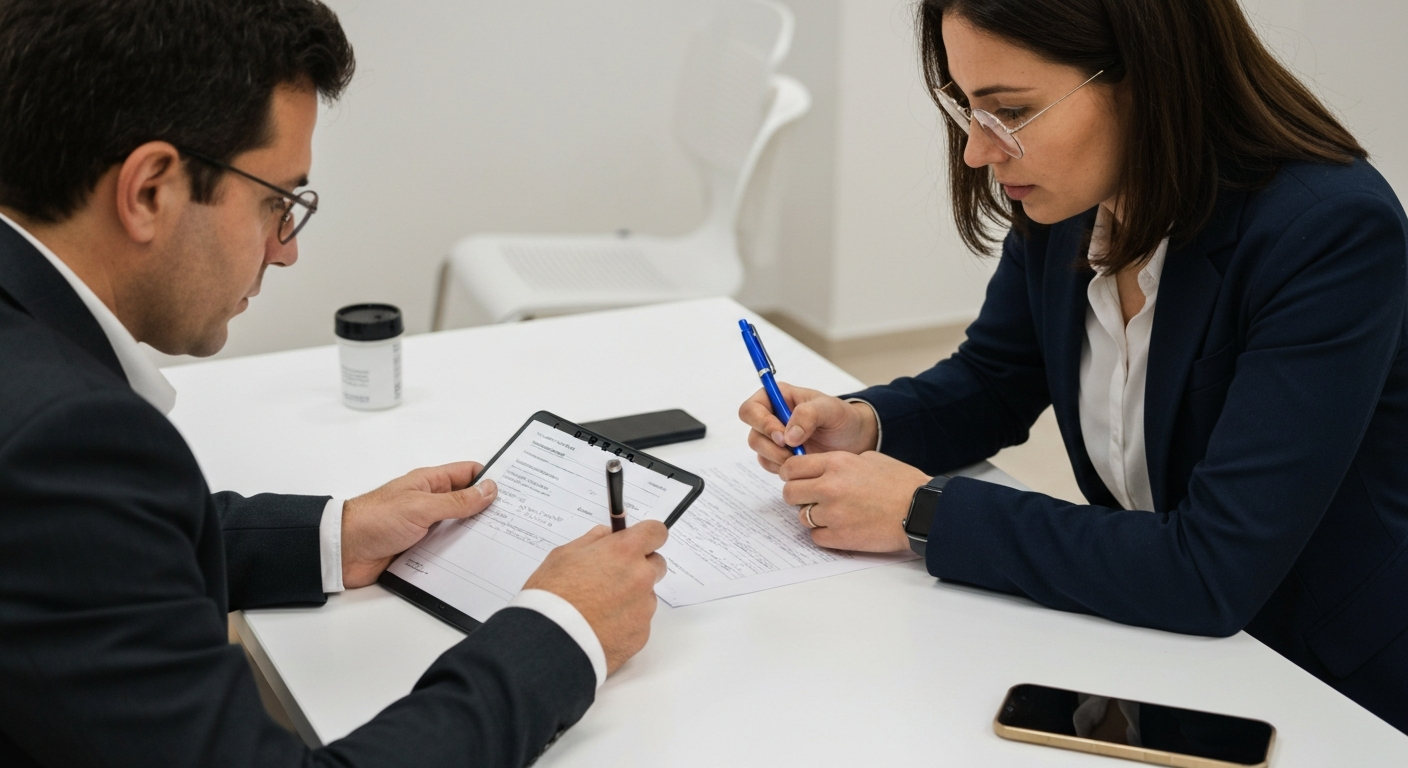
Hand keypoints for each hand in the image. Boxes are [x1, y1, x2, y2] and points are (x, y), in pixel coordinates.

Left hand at [341, 462, 497, 587]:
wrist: (342, 551)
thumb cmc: (372, 520)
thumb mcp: (421, 507)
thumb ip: (457, 501)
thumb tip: (488, 489)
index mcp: (430, 483)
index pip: (468, 474)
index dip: (490, 479)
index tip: (513, 490)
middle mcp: (429, 503)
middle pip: (468, 504)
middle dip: (487, 511)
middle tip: (512, 521)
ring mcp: (425, 527)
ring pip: (459, 529)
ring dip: (472, 536)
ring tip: (497, 544)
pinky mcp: (419, 549)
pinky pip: (446, 551)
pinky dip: (458, 555)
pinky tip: (472, 562)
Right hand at [523, 521, 668, 674]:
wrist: (550, 642)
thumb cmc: (552, 596)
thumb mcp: (563, 555)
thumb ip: (593, 541)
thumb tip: (608, 536)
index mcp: (624, 552)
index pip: (655, 532)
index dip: (647, 536)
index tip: (638, 542)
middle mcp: (641, 578)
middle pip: (656, 565)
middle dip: (640, 567)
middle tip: (613, 577)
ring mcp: (643, 608)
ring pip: (646, 596)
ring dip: (631, 597)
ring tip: (599, 609)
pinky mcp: (641, 634)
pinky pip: (639, 622)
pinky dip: (625, 622)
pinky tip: (601, 627)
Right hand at [739, 382, 878, 472]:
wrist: (855, 439)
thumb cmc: (842, 418)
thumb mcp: (830, 409)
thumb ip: (808, 415)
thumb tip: (787, 436)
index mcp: (778, 397)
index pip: (751, 409)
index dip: (761, 423)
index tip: (782, 437)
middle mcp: (771, 416)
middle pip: (753, 433)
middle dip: (772, 446)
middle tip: (794, 452)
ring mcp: (773, 438)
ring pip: (760, 452)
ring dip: (779, 458)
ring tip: (804, 457)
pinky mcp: (779, 456)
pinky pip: (770, 465)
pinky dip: (784, 468)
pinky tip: (803, 463)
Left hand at [779, 451, 928, 551]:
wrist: (921, 510)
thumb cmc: (901, 483)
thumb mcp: (869, 459)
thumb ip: (840, 463)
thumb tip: (820, 470)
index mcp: (836, 463)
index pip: (792, 468)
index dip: (791, 475)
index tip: (796, 479)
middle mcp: (829, 487)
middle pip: (789, 493)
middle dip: (797, 496)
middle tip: (810, 498)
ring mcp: (833, 514)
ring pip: (802, 516)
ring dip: (813, 516)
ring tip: (834, 514)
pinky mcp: (840, 537)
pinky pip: (816, 536)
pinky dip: (825, 534)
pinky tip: (841, 527)